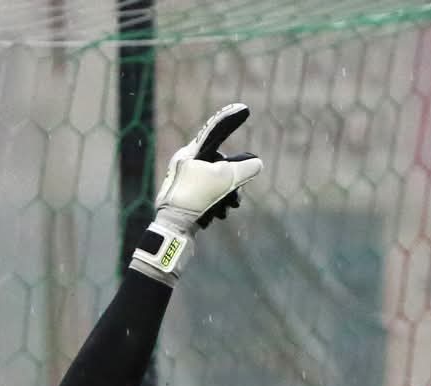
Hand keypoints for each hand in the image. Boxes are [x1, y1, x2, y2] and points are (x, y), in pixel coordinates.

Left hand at [130, 103, 261, 283]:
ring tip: (227, 208)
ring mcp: (184, 183)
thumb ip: (244, 168)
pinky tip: (215, 216)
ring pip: (216, 182)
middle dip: (232, 179)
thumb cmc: (195, 199)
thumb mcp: (224, 180)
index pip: (214, 130)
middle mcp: (184, 165)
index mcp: (189, 153)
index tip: (243, 109)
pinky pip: (208, 197)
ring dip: (226, 196)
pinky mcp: (185, 201)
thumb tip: (257, 163)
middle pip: (219, 164)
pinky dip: (216, 205)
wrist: (172, 230)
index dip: (231, 119)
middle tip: (236, 192)